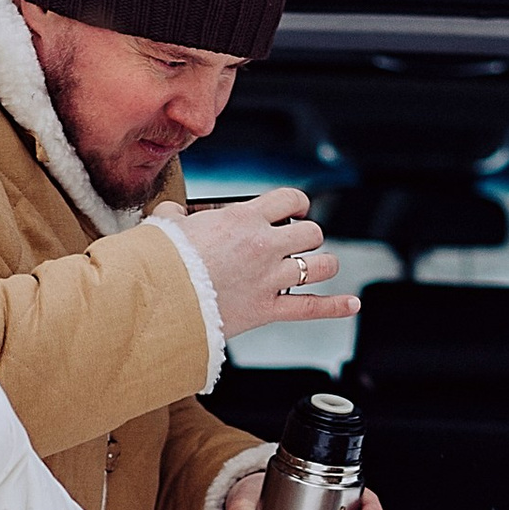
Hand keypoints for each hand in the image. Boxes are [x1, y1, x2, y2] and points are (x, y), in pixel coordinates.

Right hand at [179, 187, 359, 338]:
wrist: (158, 300)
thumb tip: (172, 215)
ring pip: (321, 265)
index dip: (297, 203)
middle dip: (306, 237)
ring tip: (316, 266)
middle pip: (311, 233)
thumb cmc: (161, 263)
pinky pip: (312, 308)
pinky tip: (349, 304)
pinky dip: (335, 306)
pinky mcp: (267, 310)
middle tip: (295, 243)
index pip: (290, 199)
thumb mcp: (166, 226)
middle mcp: (264, 246)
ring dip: (322, 265)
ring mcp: (270, 279)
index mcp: (244, 219)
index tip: (294, 209)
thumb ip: (175, 216)